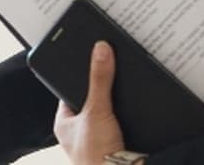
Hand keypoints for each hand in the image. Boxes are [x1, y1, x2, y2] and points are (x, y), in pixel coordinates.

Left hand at [53, 41, 126, 164]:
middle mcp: (81, 129)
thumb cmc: (96, 157)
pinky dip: (131, 113)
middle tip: (114, 65)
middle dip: (104, 86)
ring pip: (110, 109)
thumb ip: (99, 80)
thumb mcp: (96, 111)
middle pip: (93, 98)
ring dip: (119, 101)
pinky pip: (124, 120)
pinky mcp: (118, 142)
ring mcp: (100, 136)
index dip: (80, 73)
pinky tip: (139, 104)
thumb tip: (100, 50)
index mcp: (65, 122)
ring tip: (128, 82)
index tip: (91, 56)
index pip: (70, 89)